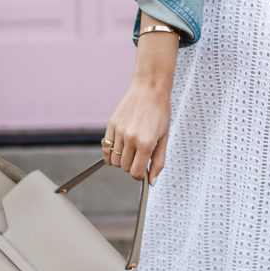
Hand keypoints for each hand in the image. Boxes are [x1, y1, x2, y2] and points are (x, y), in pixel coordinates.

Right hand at [103, 24, 178, 182]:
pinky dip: (110, 153)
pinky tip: (119, 149)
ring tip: (131, 150)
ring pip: (114, 160)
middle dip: (132, 166)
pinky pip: (105, 148)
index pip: (136, 173)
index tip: (143, 171)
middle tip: (140, 156)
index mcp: (146, 143)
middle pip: (124, 168)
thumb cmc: (160, 112)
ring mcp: (119, 131)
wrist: (150, 89)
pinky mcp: (111, 125)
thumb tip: (152, 181)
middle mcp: (131, 138)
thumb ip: (158, 161)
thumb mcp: (164, 138)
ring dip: (121, 160)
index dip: (140, 176)